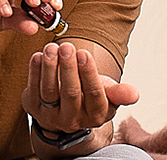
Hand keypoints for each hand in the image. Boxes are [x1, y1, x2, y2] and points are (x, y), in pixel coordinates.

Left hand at [21, 42, 139, 132]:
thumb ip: (120, 93)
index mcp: (96, 115)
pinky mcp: (33, 109)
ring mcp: (51, 116)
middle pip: (71, 93)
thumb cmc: (88, 96)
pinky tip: (38, 56)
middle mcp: (74, 120)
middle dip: (68, 68)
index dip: (88, 74)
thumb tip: (134, 94)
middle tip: (67, 47)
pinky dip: (34, 71)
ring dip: (50, 67)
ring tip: (52, 47)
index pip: (94, 95)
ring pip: (49, 91)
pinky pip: (33, 89)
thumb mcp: (107, 94)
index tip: (83, 53)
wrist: (64, 111)